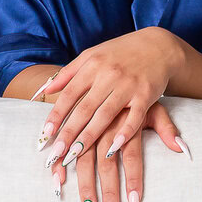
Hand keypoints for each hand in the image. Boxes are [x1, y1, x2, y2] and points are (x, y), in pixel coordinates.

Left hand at [39, 29, 180, 177]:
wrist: (158, 45)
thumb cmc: (120, 53)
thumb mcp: (92, 55)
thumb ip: (68, 73)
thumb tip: (43, 90)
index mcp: (93, 65)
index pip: (69, 94)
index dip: (56, 115)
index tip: (45, 135)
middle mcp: (109, 75)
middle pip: (84, 108)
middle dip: (68, 132)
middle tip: (55, 153)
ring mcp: (128, 85)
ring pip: (105, 115)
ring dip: (89, 136)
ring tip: (74, 156)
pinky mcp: (146, 94)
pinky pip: (134, 117)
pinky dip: (124, 133)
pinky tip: (113, 148)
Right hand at [54, 103, 182, 201]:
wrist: (116, 65)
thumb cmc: (137, 94)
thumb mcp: (154, 108)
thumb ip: (167, 129)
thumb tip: (183, 150)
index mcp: (128, 121)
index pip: (132, 156)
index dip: (133, 179)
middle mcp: (106, 125)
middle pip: (106, 164)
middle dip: (108, 193)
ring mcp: (87, 125)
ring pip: (84, 160)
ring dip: (84, 187)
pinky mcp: (72, 124)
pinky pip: (65, 150)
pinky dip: (60, 166)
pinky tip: (59, 185)